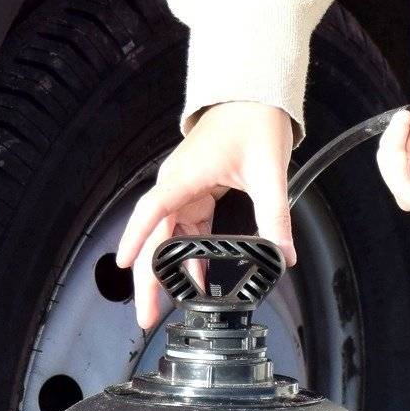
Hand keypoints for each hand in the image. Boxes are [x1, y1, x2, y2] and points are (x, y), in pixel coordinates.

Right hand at [115, 101, 295, 331]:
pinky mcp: (193, 194)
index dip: (138, 238)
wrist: (253, 96)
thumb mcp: (269, 170)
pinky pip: (184, 232)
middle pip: (154, 236)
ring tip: (165, 307)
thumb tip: (283, 252)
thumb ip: (276, 215)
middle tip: (147, 314)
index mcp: (186, 175)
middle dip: (149, 278)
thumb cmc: (253, 120)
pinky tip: (194, 281)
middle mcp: (176, 183)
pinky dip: (186, 257)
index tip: (126, 265)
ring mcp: (182, 190)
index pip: (153, 210)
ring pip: (166, 238)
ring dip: (166, 273)